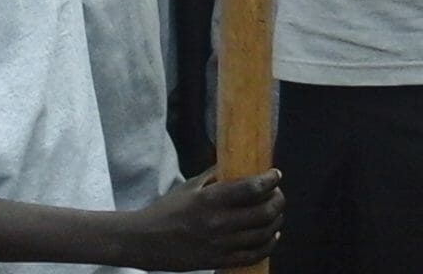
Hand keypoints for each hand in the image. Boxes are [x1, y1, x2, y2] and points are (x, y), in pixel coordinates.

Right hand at [117, 169, 283, 270]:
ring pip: (262, 234)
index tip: (275, 174)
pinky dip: (268, 245)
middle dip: (278, 200)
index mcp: (209, 200)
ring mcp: (220, 245)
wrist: (145, 241)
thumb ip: (215, 175)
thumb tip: (238, 162)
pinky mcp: (219, 261)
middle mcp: (217, 223)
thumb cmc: (167, 210)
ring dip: (276, 221)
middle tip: (277, 192)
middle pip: (263, 212)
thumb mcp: (190, 186)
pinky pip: (253, 255)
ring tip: (276, 212)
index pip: (251, 188)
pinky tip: (271, 235)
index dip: (270, 180)